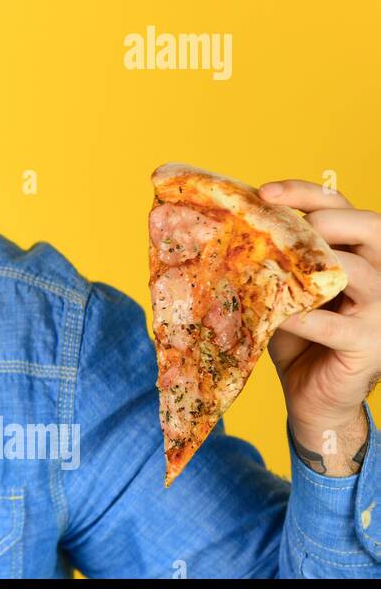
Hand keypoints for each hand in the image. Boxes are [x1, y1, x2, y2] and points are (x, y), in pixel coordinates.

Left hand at [258, 179, 379, 475]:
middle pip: (369, 226)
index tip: (263, 192)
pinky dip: (303, 319)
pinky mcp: (371, 344)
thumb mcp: (283, 290)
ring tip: (269, 269)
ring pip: (357, 271)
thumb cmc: (298, 334)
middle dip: (325, 219)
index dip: (305, 193)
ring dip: (309, 267)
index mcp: (360, 251)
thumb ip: (270, 260)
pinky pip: (336, 325)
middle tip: (280, 225)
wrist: (314, 396)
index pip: (341, 206)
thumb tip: (222, 228)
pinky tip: (278, 317)